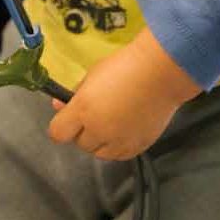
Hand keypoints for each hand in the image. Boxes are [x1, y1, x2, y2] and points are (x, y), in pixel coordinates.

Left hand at [48, 31, 198, 160]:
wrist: (161, 72)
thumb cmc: (125, 65)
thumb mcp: (94, 73)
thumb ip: (76, 92)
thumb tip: (59, 105)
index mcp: (84, 109)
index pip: (58, 133)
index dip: (61, 126)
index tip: (68, 118)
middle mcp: (98, 130)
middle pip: (80, 143)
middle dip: (84, 130)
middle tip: (96, 113)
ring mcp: (118, 142)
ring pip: (99, 153)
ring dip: (101, 140)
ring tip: (113, 120)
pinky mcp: (136, 148)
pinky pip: (119, 155)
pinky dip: (118, 145)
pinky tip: (126, 128)